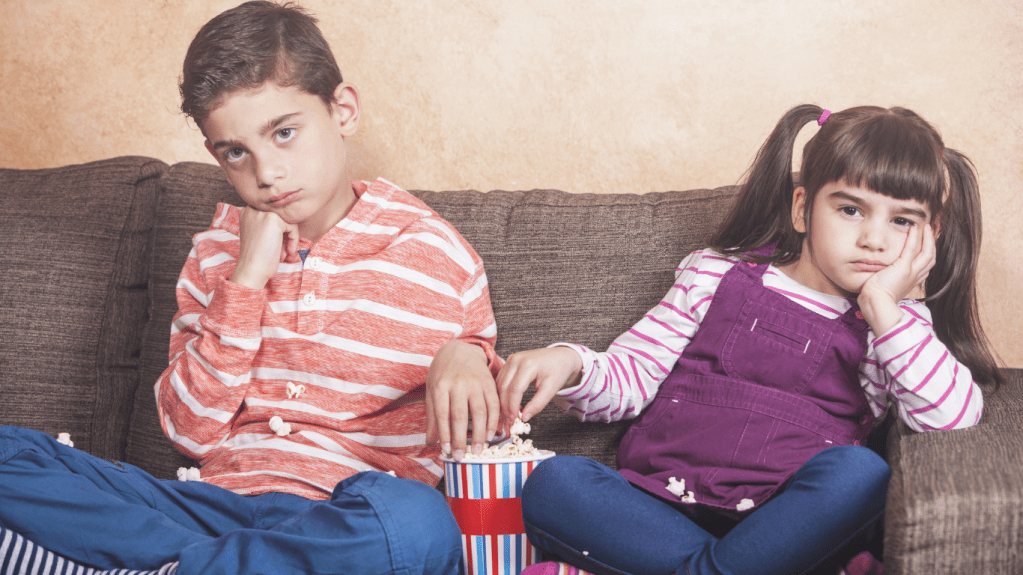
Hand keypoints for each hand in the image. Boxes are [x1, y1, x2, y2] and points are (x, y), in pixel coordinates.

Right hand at [231, 207, 300, 289]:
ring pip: (287, 222)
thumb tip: (288, 222)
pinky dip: (293, 241)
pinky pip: (292, 227)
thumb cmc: (256, 257)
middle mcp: (252, 209)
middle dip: (284, 236)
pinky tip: (287, 252)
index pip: (272, 217)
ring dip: (288, 239)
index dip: (277, 232)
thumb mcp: (259, 235)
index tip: (277, 246)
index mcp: (247, 212)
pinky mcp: (273, 219)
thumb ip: (268, 225)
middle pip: (280, 218)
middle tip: (282, 252)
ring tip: (284, 253)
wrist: (251, 270)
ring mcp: (262, 213)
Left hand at [425, 341, 498, 460]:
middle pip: (460, 415)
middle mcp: (458, 384)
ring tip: (478, 450)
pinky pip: (494, 404)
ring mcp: (475, 382)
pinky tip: (490, 434)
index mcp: (440, 386)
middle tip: (461, 456)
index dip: (445, 434)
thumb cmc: (442, 373)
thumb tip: (430, 441)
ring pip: (479, 411)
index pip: (442, 414)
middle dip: (460, 439)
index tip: (446, 451)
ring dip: (479, 433)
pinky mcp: (489, 382)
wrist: (459, 350)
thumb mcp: (432, 391)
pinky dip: (494, 421)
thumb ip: (432, 416)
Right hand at [496, 346, 582, 426]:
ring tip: (508, 414)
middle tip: (509, 420)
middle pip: (504, 387)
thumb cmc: (558, 371)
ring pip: (499, 384)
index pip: (515, 389)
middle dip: (505, 406)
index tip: (513, 420)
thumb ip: (538, 404)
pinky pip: (501, 379)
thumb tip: (524, 417)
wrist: (560, 356)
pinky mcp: (509, 361)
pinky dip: (502, 393)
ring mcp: (511, 359)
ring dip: (502, 400)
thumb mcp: (551, 389)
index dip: (512, 406)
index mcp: (528, 364)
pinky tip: (508, 403)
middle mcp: (516, 359)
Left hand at [858, 223, 935, 334]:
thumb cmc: (875, 301)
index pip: (924, 267)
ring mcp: (911, 273)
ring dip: (928, 238)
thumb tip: (875, 278)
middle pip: (930, 259)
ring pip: (927, 253)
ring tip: (927, 227)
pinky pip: (912, 249)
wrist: (876, 306)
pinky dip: (915, 237)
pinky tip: (914, 228)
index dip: (927, 255)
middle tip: (931, 232)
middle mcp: (914, 277)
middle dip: (932, 244)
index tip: (927, 246)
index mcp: (910, 283)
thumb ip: (884, 281)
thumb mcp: (883, 289)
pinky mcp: (903, 268)